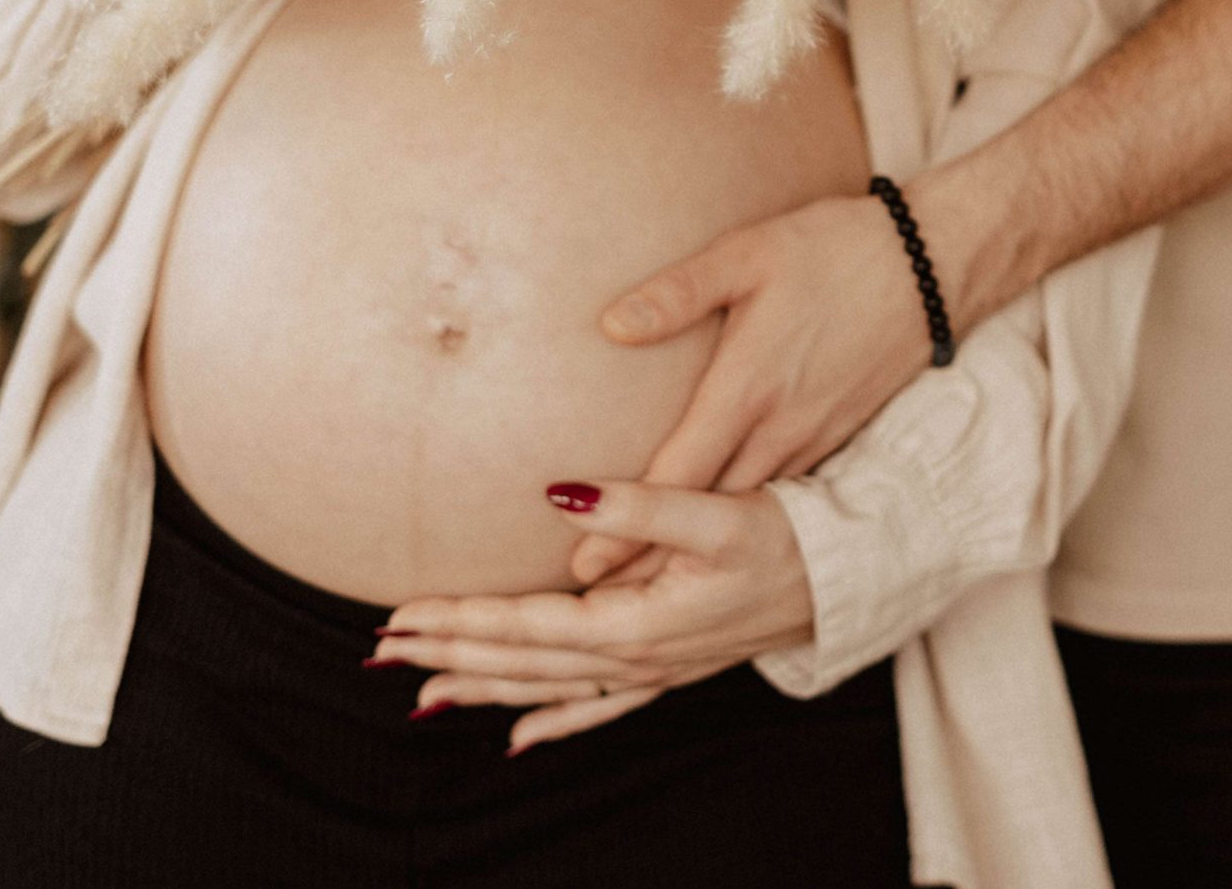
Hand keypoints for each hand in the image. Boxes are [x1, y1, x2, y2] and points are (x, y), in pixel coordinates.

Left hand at [373, 478, 813, 755]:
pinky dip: (553, 722)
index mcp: (638, 622)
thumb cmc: (790, 537)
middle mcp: (638, 658)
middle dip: (450, 656)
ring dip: (483, 688)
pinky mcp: (673, 669)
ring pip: (549, 689)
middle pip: (523, 662)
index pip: (526, 624)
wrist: (851, 577)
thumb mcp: (718, 510)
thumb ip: (639, 504)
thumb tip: (560, 494)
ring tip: (420, 693)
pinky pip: (598, 708)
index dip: (460, 620)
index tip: (400, 615)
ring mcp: (655, 671)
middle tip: (381, 652)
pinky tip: (518, 736)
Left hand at [567, 193, 937, 583]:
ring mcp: (814, 439)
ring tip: (638, 589)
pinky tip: (715, 541)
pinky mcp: (836, 437)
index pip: (677, 475)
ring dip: (692, 555)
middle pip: (704, 515)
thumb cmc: (836, 249)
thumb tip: (611, 324)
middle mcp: (782, 429)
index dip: (625, 527)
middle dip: (648, 562)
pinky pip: (777, 495)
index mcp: (750, 388)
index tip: (580, 569)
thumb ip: (679, 292)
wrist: (935, 265)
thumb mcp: (749, 253)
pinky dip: (738, 526)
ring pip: (743, 513)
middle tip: (589, 604)